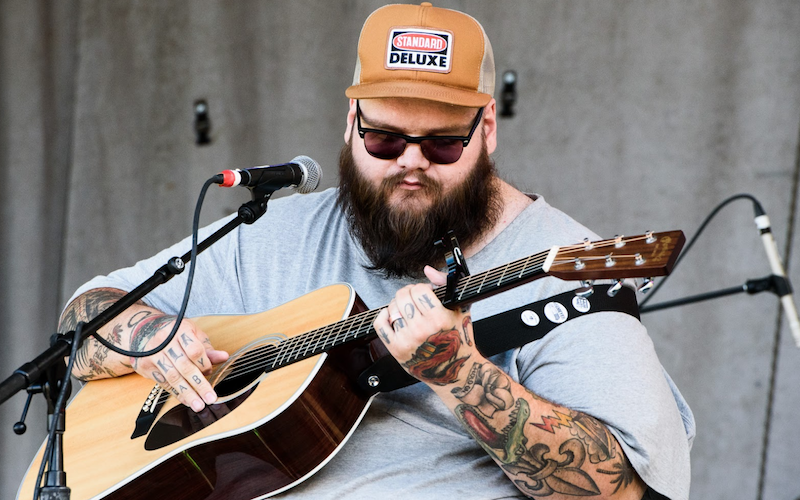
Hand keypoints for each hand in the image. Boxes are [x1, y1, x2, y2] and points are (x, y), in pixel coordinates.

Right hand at [128, 312, 228, 411]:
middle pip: (184, 367)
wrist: (143, 330)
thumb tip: (224, 357)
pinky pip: (163, 383)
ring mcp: (153, 355)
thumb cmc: (174, 333)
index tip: (210, 372)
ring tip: (199, 405)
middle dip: (199, 385)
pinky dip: (176, 393)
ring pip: (172, 377)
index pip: (194, 351)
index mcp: (180, 331)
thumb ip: (207, 348)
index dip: (204, 364)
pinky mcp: (145, 366)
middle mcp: (165, 342)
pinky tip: (186, 400)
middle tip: (210, 398)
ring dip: (187, 393)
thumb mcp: (193, 334)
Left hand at [373, 266, 476, 385]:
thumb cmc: (458, 338)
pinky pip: (380, 325)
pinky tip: (391, 316)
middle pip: (403, 297)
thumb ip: (446, 284)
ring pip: (392, 308)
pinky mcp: (396, 349)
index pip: (419, 290)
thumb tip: (427, 270)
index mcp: (439, 319)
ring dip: (397, 305)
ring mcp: (407, 340)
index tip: (425, 293)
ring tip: (406, 309)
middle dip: (407, 293)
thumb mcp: (460, 309)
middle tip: (413, 298)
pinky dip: (383, 316)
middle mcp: (421, 330)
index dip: (422, 287)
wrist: (454, 372)